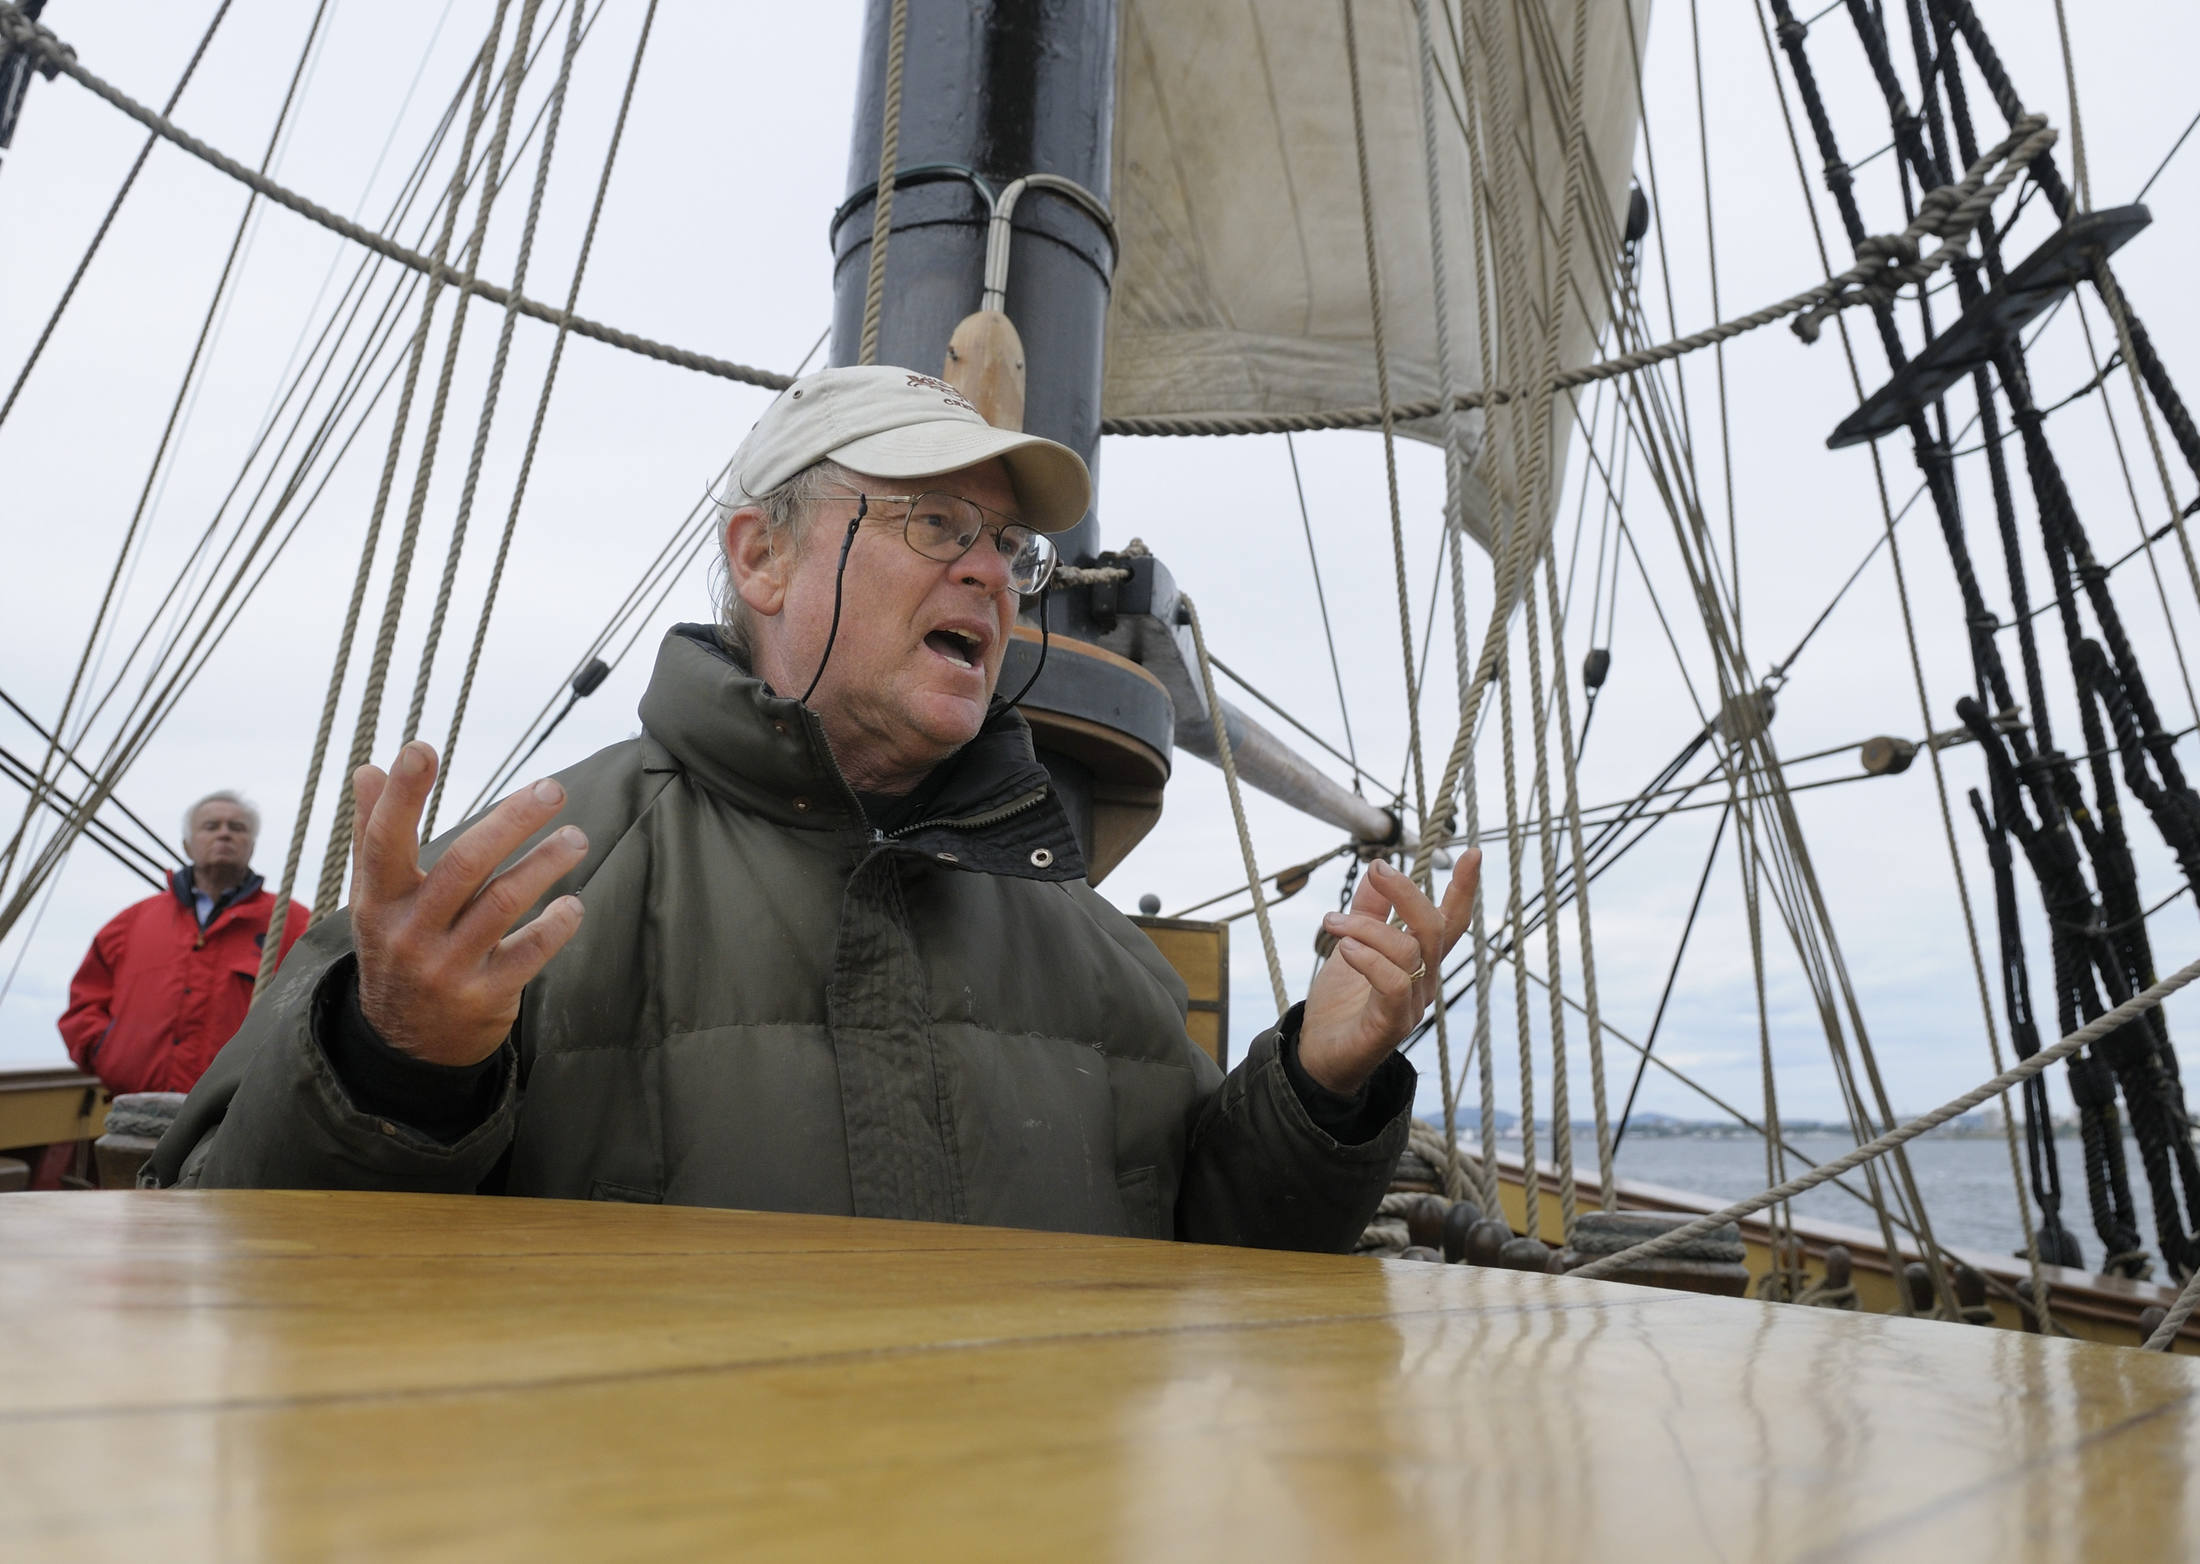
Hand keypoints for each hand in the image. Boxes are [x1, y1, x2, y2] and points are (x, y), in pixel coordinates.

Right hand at [350, 742, 588, 1066]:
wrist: (406, 1046)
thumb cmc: (399, 947)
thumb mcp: (377, 900)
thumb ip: (374, 834)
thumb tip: (368, 768)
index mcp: (378, 902)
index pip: (384, 841)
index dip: (401, 796)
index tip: (420, 748)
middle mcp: (409, 933)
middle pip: (463, 864)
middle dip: (511, 821)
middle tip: (552, 788)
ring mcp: (446, 967)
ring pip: (502, 903)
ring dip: (545, 865)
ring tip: (576, 838)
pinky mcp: (484, 995)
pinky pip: (528, 953)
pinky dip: (555, 925)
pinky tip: (574, 904)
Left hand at [1297, 853, 1479, 1096]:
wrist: (1319, 1055)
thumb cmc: (1342, 1003)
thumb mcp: (1353, 946)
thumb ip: (1368, 912)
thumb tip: (1378, 868)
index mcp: (1420, 961)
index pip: (1451, 922)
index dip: (1464, 890)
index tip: (1473, 853)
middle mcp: (1425, 980)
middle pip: (1433, 928)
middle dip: (1407, 892)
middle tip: (1376, 869)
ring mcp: (1412, 1004)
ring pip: (1408, 951)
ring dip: (1366, 927)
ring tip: (1330, 922)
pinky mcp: (1392, 1024)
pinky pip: (1393, 984)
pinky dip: (1370, 960)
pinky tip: (1345, 950)